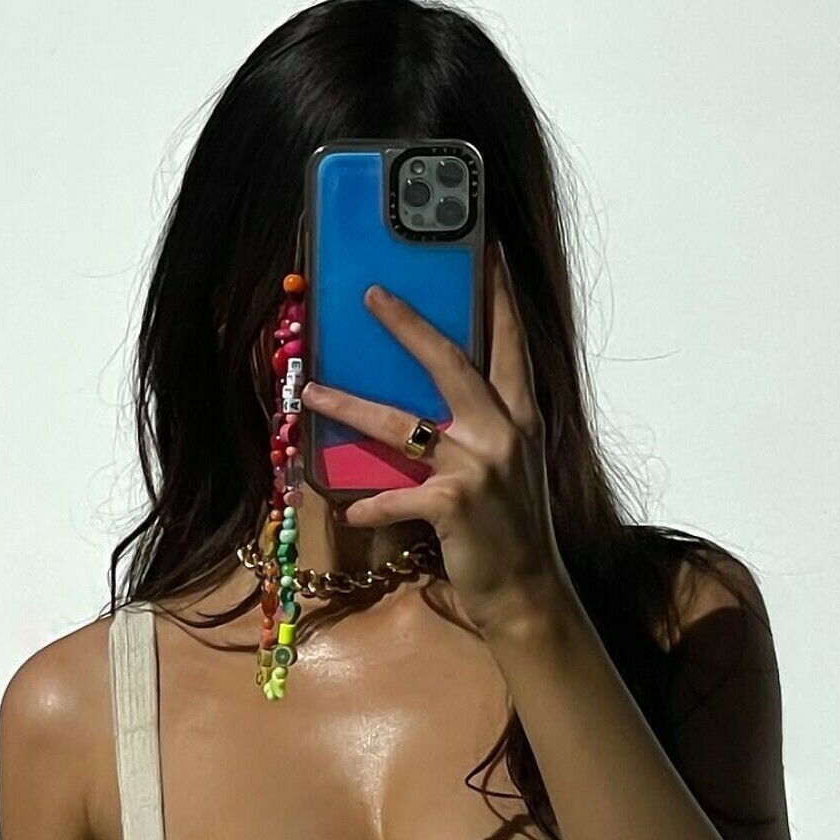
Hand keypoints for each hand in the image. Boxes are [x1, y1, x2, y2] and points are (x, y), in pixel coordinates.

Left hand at [298, 239, 573, 632]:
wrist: (529, 593)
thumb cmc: (513, 532)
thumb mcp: (510, 469)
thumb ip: (482, 432)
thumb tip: (433, 411)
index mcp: (520, 417)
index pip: (509, 343)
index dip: (497, 295)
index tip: (486, 247)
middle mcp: (503, 432)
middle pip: (449, 362)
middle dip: (407, 324)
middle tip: (371, 293)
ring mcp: (478, 467)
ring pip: (402, 425)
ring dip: (350, 407)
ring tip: (310, 392)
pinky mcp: (453, 504)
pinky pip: (395, 496)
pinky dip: (370, 506)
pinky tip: (351, 512)